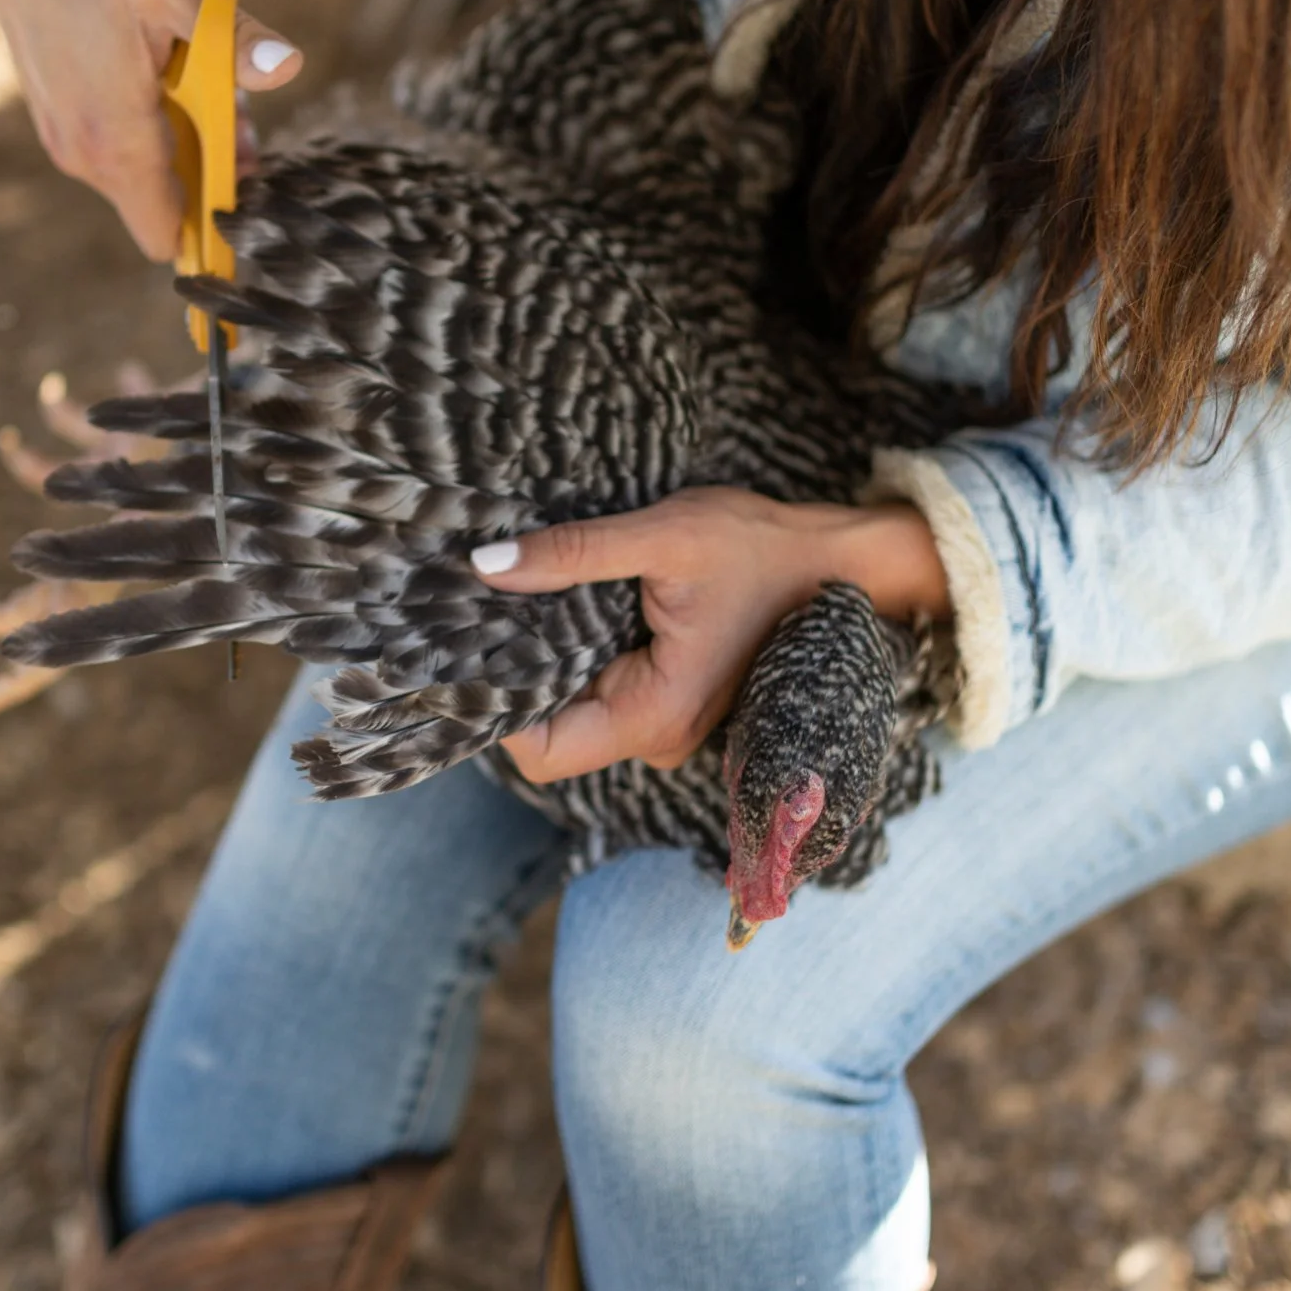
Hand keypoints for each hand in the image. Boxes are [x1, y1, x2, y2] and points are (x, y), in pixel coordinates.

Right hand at [0, 0, 304, 257]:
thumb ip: (234, 43)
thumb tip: (288, 68)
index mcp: (114, 136)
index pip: (168, 235)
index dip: (216, 228)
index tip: (252, 191)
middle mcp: (80, 150)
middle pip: (165, 203)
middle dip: (212, 169)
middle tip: (241, 110)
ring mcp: (61, 133)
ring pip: (143, 172)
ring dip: (184, 139)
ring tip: (200, 71)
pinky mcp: (55, 111)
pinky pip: (117, 144)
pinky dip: (152, 120)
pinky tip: (164, 63)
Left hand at [473, 490, 950, 783]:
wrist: (833, 560)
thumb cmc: (760, 547)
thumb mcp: (663, 536)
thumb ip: (573, 553)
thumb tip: (484, 566)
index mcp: (656, 714)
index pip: (543, 754)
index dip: (493, 712)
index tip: (458, 653)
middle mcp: (658, 734)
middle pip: (549, 735)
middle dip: (507, 682)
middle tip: (467, 616)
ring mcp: (662, 719)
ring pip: (570, 713)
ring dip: (537, 666)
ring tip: (505, 603)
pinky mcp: (665, 696)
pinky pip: (596, 692)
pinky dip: (567, 656)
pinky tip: (548, 607)